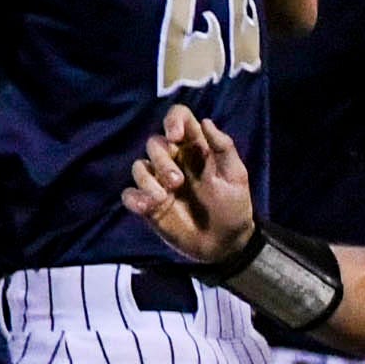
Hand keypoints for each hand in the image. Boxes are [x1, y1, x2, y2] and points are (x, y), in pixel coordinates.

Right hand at [122, 104, 254, 261]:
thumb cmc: (233, 208)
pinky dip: (135, 198)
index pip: (179, 119)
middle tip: (178, 182)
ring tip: (163, 198)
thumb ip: (223, 148)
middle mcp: (174, 161)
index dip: (174, 120)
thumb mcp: (235, 177)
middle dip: (163, 160)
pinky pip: (129, 193)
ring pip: (139, 166)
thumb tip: (205, 121)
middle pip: (155, 143)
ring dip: (148, 180)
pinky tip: (148, 207)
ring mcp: (158, 183)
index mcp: (197, 149)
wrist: (224, 244)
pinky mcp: (147, 204)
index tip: (177, 136)